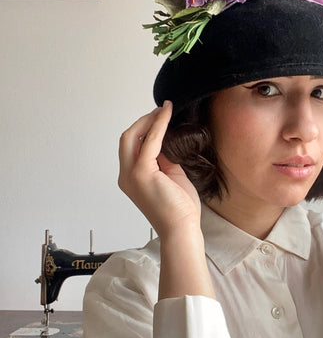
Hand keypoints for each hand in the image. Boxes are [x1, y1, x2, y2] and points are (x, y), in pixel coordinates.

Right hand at [118, 101, 200, 239]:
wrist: (181, 228)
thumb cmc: (179, 208)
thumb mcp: (171, 176)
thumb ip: (164, 159)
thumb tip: (166, 141)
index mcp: (131, 178)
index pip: (132, 147)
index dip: (144, 129)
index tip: (159, 116)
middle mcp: (126, 176)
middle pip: (127, 138)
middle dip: (143, 121)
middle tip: (161, 110)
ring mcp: (131, 175)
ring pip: (132, 137)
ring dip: (149, 120)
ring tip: (164, 109)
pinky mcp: (142, 173)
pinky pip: (149, 141)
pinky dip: (158, 125)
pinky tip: (166, 115)